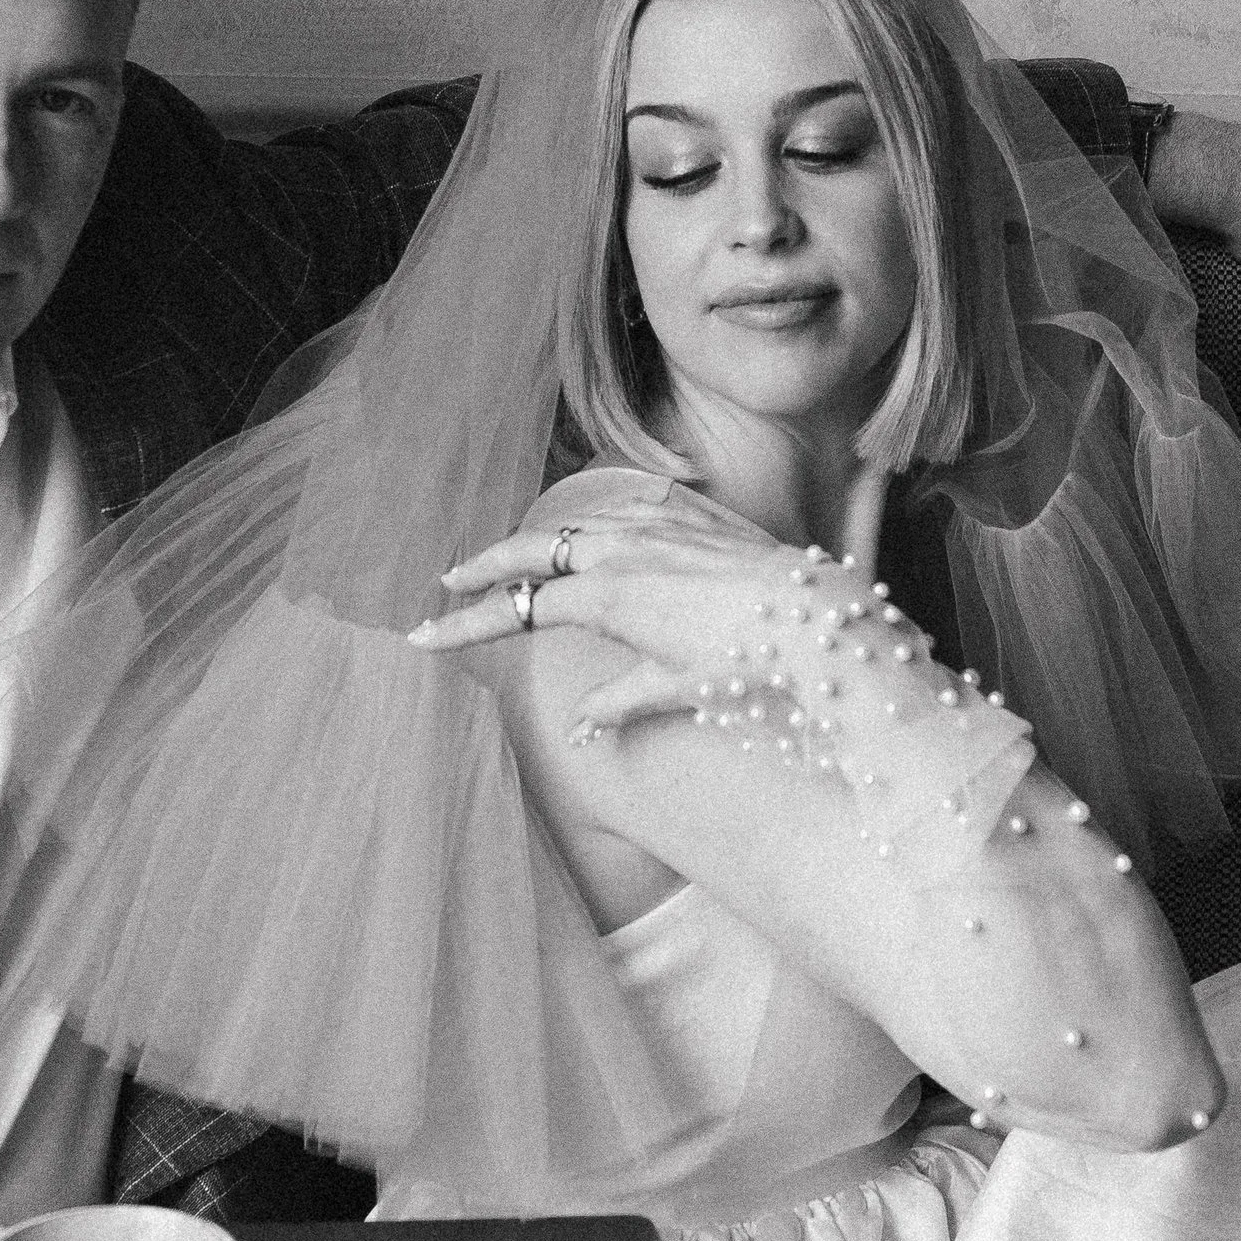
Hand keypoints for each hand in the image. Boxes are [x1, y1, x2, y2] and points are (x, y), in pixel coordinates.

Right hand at [408, 477, 899, 740]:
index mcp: (606, 595)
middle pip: (530, 550)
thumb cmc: (745, 657)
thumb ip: (618, 704)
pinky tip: (592, 531)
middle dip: (484, 568)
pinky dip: (594, 522)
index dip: (467, 626)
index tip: (425, 636)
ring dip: (536, 543)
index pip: (518, 609)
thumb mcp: (674, 689)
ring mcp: (655, 525)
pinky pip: (625, 509)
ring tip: (513, 560)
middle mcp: (622, 550)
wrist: (815, 615)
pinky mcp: (690, 514)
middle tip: (449, 584)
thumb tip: (580, 730)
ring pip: (575, 526)